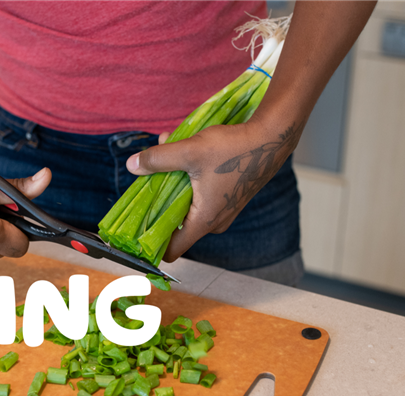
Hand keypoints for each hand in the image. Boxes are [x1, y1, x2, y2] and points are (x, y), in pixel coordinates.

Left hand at [126, 116, 303, 261]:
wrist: (271, 138)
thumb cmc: (234, 149)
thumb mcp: (189, 151)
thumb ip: (159, 159)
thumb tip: (132, 165)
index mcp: (204, 220)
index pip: (172, 250)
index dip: (152, 244)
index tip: (135, 232)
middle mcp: (213, 222)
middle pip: (175, 224)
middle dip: (159, 202)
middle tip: (149, 179)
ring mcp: (222, 211)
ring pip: (186, 205)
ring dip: (173, 183)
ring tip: (167, 154)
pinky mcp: (226, 198)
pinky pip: (198, 195)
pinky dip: (187, 179)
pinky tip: (182, 152)